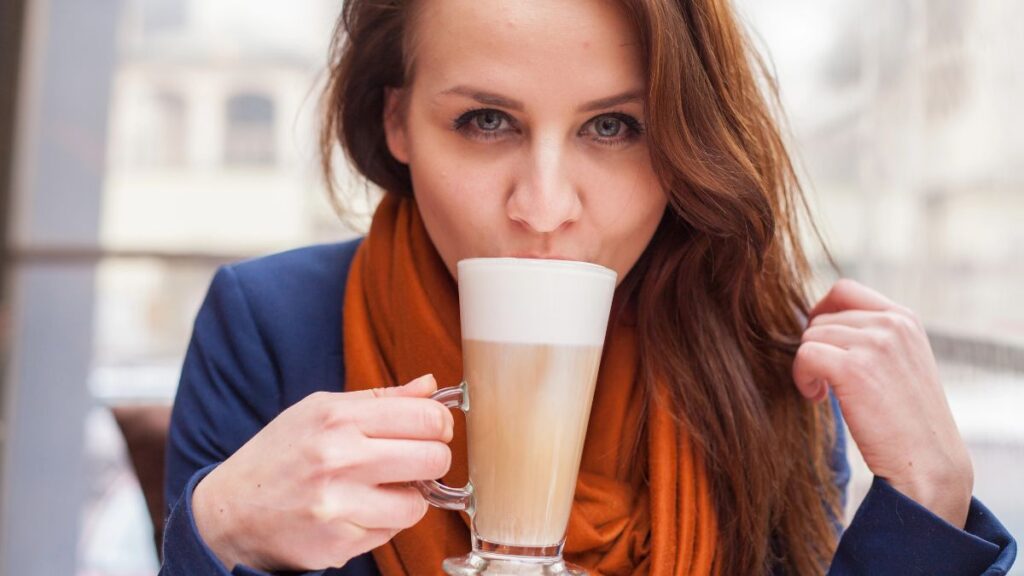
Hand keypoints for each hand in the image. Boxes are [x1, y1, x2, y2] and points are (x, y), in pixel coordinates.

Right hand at [192, 374, 453, 570]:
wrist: (229, 511)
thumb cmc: (279, 455)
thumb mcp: (320, 410)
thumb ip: (380, 400)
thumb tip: (431, 386)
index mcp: (337, 416)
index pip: (425, 416)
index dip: (439, 424)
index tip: (432, 430)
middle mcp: (338, 457)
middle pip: (433, 459)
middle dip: (433, 460)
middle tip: (415, 461)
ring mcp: (338, 502)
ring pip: (418, 503)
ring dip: (408, 498)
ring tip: (382, 490)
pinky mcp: (338, 541)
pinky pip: (391, 532)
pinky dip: (383, 523)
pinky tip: (358, 512)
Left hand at [793, 279, 972, 527]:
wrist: (928, 464)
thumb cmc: (907, 420)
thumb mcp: (900, 362)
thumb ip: (871, 336)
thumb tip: (817, 319)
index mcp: (905, 319)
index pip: (844, 290)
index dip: (822, 314)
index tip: (825, 347)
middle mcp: (892, 324)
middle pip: (821, 317)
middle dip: (817, 348)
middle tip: (829, 381)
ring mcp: (875, 344)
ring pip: (809, 336)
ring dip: (808, 366)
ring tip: (827, 393)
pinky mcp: (854, 369)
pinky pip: (804, 355)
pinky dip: (801, 377)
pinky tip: (818, 397)